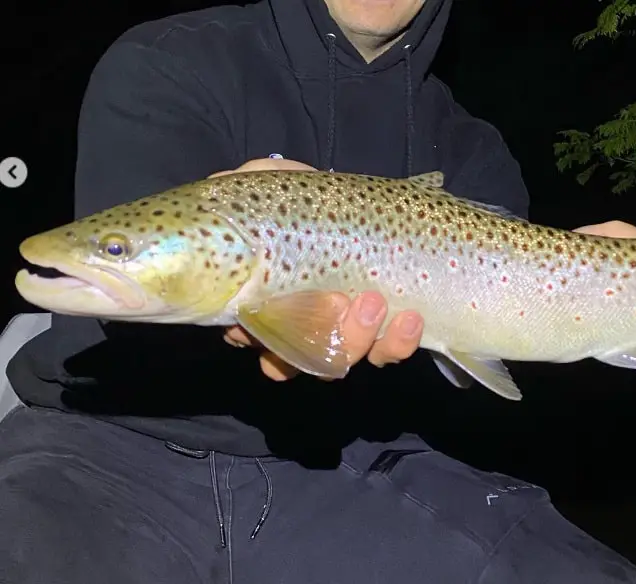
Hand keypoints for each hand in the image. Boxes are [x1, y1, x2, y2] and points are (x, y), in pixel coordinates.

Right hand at [216, 158, 424, 380]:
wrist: (371, 203)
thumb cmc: (309, 198)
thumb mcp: (268, 182)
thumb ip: (235, 187)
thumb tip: (217, 188)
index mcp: (266, 298)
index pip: (251, 337)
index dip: (258, 337)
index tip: (273, 312)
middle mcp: (302, 322)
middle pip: (297, 357)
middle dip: (315, 335)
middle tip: (336, 301)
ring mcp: (344, 329)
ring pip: (343, 357)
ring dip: (358, 336)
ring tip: (375, 302)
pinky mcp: (385, 329)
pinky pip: (389, 351)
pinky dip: (398, 342)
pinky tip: (410, 318)